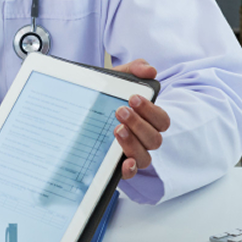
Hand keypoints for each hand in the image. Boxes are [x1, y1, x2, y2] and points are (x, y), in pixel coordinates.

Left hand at [111, 58, 170, 179]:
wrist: (80, 105)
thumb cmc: (105, 94)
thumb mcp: (116, 78)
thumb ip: (134, 69)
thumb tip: (150, 70)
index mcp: (148, 119)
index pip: (162, 120)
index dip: (151, 111)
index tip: (133, 98)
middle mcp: (144, 138)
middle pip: (154, 139)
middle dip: (139, 124)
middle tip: (120, 111)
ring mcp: (132, 152)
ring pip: (145, 157)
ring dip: (133, 143)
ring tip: (116, 129)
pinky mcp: (119, 164)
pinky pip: (131, 172)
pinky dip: (130, 169)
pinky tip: (124, 162)